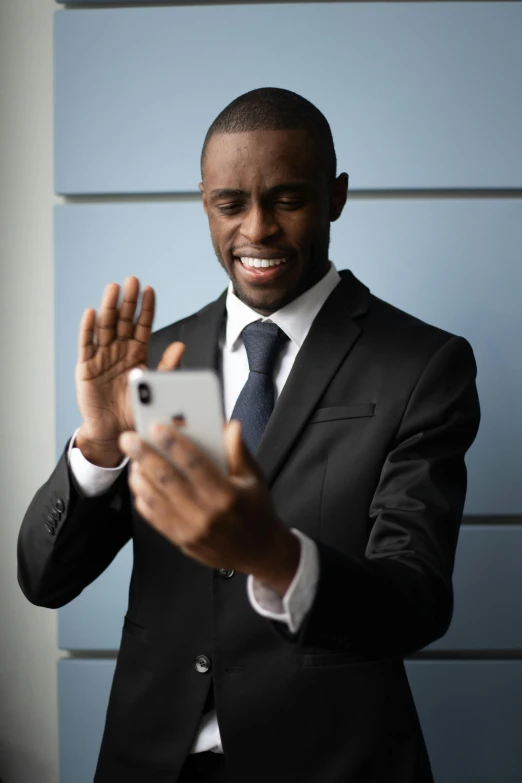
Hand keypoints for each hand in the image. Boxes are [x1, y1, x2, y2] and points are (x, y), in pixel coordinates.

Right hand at [75, 276, 184, 466]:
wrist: (115, 433)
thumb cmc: (135, 409)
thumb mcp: (154, 386)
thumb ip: (166, 366)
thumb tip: (181, 346)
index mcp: (137, 353)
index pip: (142, 326)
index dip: (146, 309)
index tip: (150, 290)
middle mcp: (119, 351)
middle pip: (124, 321)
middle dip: (129, 301)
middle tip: (133, 281)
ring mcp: (101, 357)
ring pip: (106, 327)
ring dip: (109, 308)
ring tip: (114, 289)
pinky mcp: (86, 367)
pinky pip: (86, 345)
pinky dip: (88, 329)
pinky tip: (91, 313)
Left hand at [119, 421, 300, 593]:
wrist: (258, 552)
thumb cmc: (256, 510)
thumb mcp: (255, 478)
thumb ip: (239, 451)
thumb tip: (231, 426)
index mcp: (226, 495)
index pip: (194, 463)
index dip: (172, 443)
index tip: (156, 427)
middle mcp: (206, 514)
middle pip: (168, 479)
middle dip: (145, 455)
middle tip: (128, 439)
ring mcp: (191, 530)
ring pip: (155, 499)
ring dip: (139, 477)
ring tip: (132, 460)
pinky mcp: (181, 541)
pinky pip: (154, 518)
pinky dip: (142, 499)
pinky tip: (139, 483)